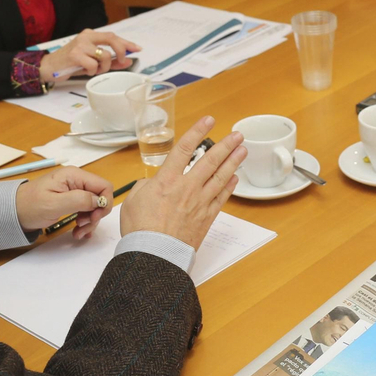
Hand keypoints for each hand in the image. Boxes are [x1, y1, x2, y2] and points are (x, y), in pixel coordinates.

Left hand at [15, 166, 114, 240]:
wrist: (13, 212)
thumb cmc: (30, 206)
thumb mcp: (54, 203)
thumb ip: (79, 200)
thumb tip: (99, 201)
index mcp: (74, 176)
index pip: (104, 186)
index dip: (104, 203)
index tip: (93, 218)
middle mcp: (77, 181)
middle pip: (100, 197)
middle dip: (96, 215)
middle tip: (83, 227)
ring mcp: (74, 191)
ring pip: (95, 206)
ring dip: (90, 221)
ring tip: (78, 232)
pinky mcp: (71, 200)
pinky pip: (86, 210)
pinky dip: (85, 222)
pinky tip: (78, 231)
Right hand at [41, 29, 140, 81]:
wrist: (48, 67)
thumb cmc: (71, 63)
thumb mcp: (92, 61)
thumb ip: (110, 61)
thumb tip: (128, 61)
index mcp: (91, 35)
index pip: (113, 36)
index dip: (127, 43)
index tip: (138, 49)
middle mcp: (86, 36)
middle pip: (111, 38)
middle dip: (121, 51)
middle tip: (122, 61)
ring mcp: (80, 44)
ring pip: (104, 55)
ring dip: (104, 67)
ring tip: (95, 70)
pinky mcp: (74, 54)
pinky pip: (93, 65)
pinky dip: (92, 71)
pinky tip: (85, 71)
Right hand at [120, 116, 245, 249]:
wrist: (154, 254)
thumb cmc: (140, 229)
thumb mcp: (133, 200)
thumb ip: (146, 186)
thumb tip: (154, 183)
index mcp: (166, 180)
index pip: (184, 148)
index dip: (198, 131)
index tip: (209, 121)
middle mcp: (187, 187)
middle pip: (210, 160)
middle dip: (225, 145)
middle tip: (237, 135)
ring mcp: (199, 202)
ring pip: (221, 177)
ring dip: (233, 162)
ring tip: (242, 150)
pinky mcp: (206, 217)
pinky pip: (222, 197)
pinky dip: (230, 186)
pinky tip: (235, 178)